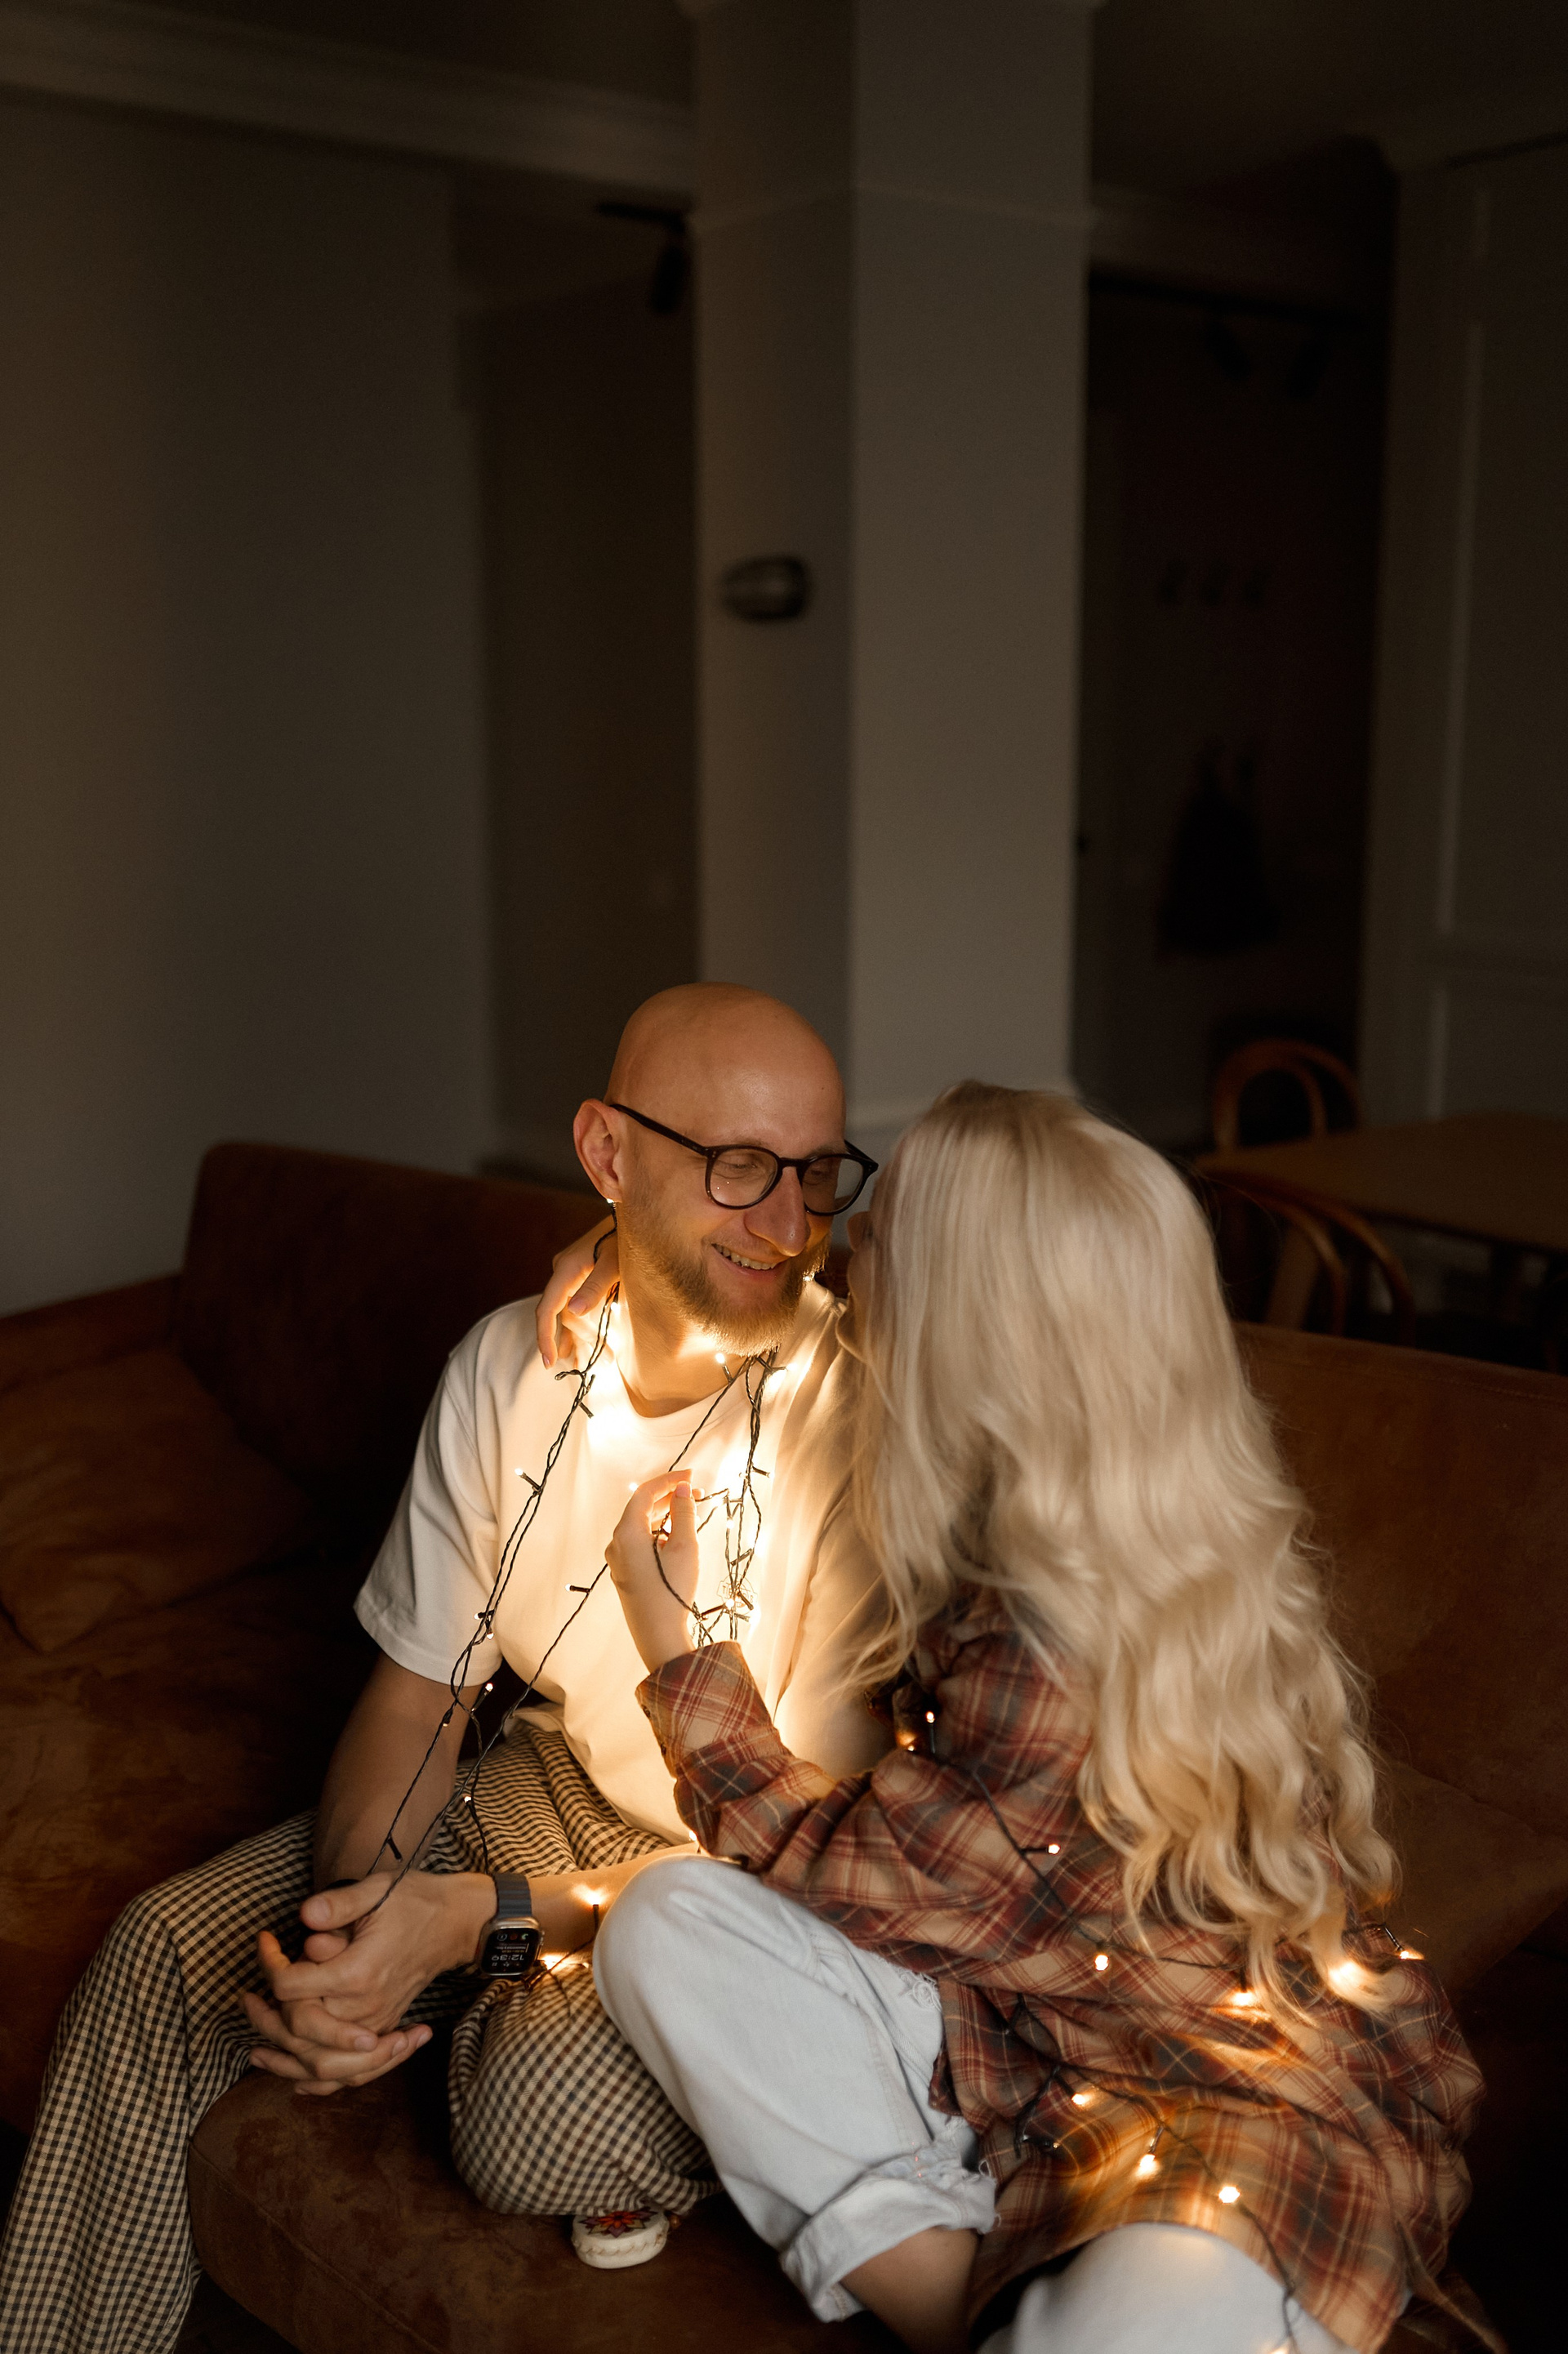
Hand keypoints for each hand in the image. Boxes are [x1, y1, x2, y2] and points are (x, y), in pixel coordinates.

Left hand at [243, 1868, 493, 2094]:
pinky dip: (320, 2082)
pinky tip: (296, 2080)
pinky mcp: (383, 2029)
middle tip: (247, 1997)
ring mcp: (377, 2024)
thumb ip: (337, 1904)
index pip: (292, 1987)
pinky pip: (349, 2074)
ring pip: (320, 2063)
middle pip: (299, 2031)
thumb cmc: (415, 1900)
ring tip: (255, 2050)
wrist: (457, 1922)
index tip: (266, 1940)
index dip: (269, 1964)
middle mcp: (366, 2007)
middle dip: (265, 2017)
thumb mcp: (376, 1889)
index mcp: (358, 1972)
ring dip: (283, 2060)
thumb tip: (303, 1917)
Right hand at [537, 1217, 619, 1368]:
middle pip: (558, 1314)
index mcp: (565, 1269)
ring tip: (578, 1361)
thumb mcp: (614, 1264)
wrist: (631, 1216)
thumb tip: (574, 1312)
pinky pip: (572, 1303)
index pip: (547, 1309)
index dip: (545, 1337)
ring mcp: (569, 1272)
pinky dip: (577, 1323)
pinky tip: (575, 1344)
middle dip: (568, 1340)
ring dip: (573, 1335)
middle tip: (584, 1365)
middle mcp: (562, 1271)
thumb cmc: (624, 1239)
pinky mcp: (579, 1273)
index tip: (548, 1362)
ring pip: (565, 1310)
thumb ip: (595, 1287)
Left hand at [607, 1474, 698, 1671]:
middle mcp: (616, 1543)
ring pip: (640, 1525)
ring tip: (690, 1511)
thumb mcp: (684, 1547)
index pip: (645, 1493)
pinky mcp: (624, 1572)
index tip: (692, 1476)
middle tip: (696, 1492)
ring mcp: (618, 1559)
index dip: (669, 1480)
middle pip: (641, 1508)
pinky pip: (639, 1542)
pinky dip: (657, 1532)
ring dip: (664, 1514)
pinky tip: (675, 1536)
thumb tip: (683, 1490)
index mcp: (626, 1532)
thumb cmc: (671, 1590)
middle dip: (668, 1497)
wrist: (657, 1634)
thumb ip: (684, 1513)